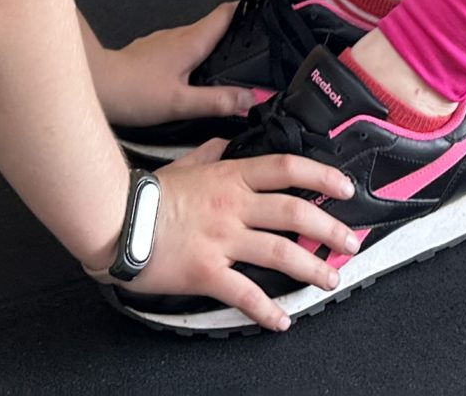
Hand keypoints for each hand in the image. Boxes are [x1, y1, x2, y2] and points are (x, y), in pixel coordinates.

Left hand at [90, 3, 252, 129]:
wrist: (93, 85)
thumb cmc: (135, 92)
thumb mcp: (181, 103)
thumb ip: (217, 101)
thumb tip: (251, 98)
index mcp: (191, 41)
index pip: (225, 13)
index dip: (245, 9)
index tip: (262, 13)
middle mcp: (177, 35)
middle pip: (212, 25)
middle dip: (232, 33)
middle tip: (251, 49)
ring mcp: (161, 42)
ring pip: (193, 37)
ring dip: (209, 46)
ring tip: (223, 65)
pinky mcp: (148, 52)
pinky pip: (177, 48)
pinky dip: (189, 56)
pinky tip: (188, 76)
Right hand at [120, 139, 361, 332]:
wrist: (115, 217)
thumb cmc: (146, 193)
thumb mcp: (183, 164)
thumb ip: (208, 155)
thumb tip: (223, 144)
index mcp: (230, 177)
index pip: (287, 169)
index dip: (322, 176)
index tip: (346, 187)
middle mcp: (233, 205)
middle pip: (295, 212)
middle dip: (330, 228)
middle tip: (350, 242)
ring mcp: (222, 239)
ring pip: (280, 252)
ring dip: (312, 268)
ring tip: (330, 279)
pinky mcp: (207, 271)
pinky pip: (245, 293)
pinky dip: (267, 311)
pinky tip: (282, 321)